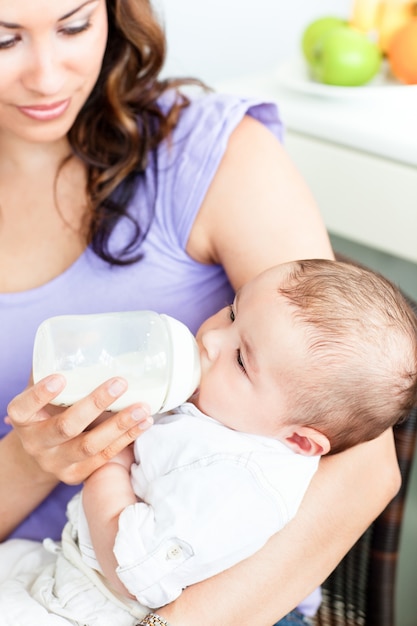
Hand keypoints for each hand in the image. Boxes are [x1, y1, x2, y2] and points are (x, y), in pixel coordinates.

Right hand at [6, 375, 152, 484]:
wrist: (41, 451)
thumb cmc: (47, 408)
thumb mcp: (44, 385)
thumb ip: (61, 361)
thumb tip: (92, 333)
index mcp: (22, 418)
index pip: (23, 407)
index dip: (40, 394)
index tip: (60, 377)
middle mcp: (36, 443)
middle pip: (65, 427)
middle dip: (95, 404)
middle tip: (120, 382)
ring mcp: (56, 463)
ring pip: (90, 446)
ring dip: (119, 425)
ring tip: (142, 407)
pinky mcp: (76, 475)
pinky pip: (104, 458)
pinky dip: (126, 439)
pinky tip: (144, 423)